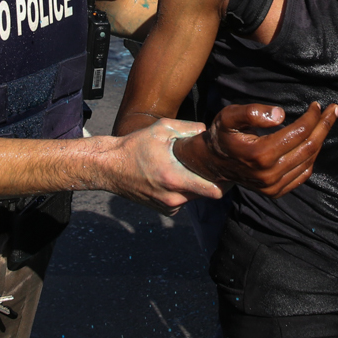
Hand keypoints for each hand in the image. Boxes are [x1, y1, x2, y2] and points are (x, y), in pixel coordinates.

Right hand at [107, 119, 224, 214]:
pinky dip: (183, 190)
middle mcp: (173, 197)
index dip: (225, 181)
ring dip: (195, 184)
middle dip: (210, 180)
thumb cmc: (134, 146)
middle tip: (209, 164)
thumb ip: (189, 128)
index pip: (214, 190)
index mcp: (175, 178)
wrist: (109, 167)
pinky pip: (183, 200)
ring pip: (195, 196)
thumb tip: (209, 131)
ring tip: (186, 168)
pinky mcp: (163, 210)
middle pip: (207, 193)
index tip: (228, 170)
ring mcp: (168, 206)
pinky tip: (173, 176)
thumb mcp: (162, 129)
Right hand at [172, 101, 337, 197]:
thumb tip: (281, 114)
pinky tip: (313, 142)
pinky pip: (302, 174)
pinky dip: (312, 157)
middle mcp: (269, 174)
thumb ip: (252, 112)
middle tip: (334, 110)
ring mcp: (273, 186)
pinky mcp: (276, 192)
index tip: (317, 104)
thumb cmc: (222, 135)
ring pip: (308, 160)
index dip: (312, 116)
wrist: (212, 164)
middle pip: (308, 146)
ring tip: (326, 122)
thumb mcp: (229, 116)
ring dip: (321, 139)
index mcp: (260, 154)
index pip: (299, 132)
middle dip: (324, 126)